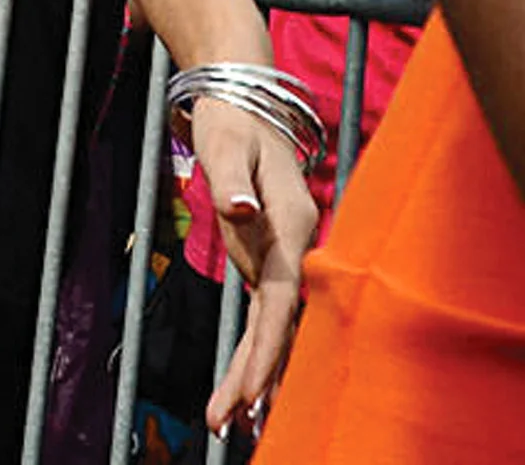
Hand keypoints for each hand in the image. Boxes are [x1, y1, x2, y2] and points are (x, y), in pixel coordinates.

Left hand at [185, 96, 316, 428]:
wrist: (246, 101)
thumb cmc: (233, 121)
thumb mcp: (224, 145)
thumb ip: (231, 181)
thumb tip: (241, 212)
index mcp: (295, 221)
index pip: (281, 298)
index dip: (266, 347)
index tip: (248, 389)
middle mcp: (300, 245)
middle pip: (281, 322)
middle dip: (257, 375)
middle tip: (228, 422)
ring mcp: (288, 254)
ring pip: (275, 324)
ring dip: (257, 371)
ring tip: (231, 421)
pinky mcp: (273, 259)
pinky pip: (267, 313)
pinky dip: (257, 348)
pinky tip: (247, 384)